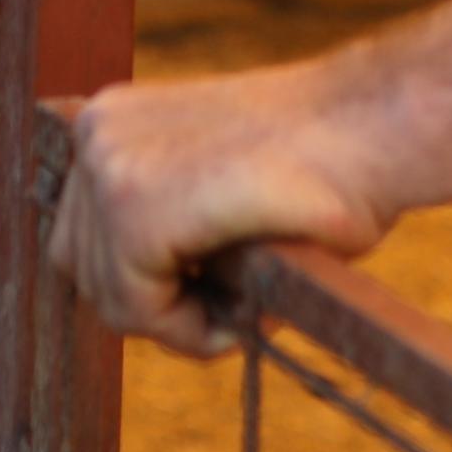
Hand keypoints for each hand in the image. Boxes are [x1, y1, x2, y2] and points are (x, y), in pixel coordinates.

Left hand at [50, 59, 395, 357]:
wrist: (369, 131)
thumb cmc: (319, 168)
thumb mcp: (216, 187)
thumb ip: (168, 224)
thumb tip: (137, 295)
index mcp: (112, 122)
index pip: (85, 234)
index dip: (145, 279)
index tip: (210, 287)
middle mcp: (97, 133)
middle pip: (82, 267)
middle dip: (154, 302)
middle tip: (230, 306)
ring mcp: (108, 166)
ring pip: (109, 296)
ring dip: (176, 319)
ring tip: (246, 304)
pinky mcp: (135, 209)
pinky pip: (136, 310)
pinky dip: (189, 329)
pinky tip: (245, 312)